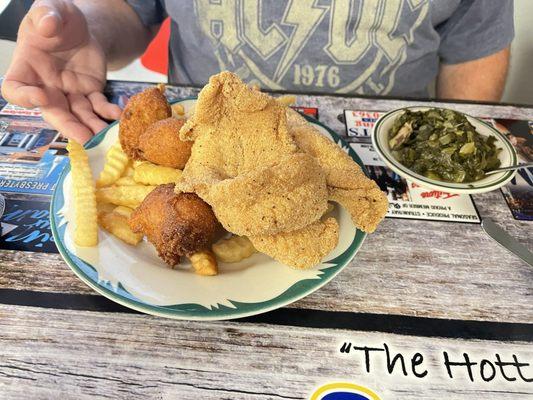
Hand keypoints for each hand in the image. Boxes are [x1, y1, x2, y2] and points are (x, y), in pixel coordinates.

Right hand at [1, 0, 121, 142]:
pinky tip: (118, 116)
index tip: (41, 97)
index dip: (25, 97)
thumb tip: (49, 25)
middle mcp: (45, 85)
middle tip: (84, 138)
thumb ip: (46, 14)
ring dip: (91, 127)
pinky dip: (108, 112)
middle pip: (53, 112)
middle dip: (69, 126)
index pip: (15, 89)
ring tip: (105, 137)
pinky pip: (98, 106)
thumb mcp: (50, 8)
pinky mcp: (89, 92)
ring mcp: (68, 92)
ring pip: (77, 115)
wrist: (80, 26)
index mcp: (26, 68)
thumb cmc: (57, 18)